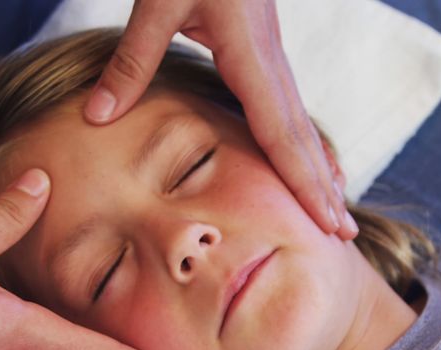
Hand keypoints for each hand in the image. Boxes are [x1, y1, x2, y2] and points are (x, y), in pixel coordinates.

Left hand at [84, 0, 357, 240]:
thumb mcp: (158, 0)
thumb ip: (132, 60)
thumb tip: (97, 116)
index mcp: (250, 55)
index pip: (281, 132)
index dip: (303, 180)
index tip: (324, 219)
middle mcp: (270, 62)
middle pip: (302, 136)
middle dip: (324, 187)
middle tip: (344, 234)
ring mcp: (271, 57)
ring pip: (302, 124)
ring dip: (319, 169)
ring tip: (337, 209)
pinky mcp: (262, 52)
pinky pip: (289, 109)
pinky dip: (304, 142)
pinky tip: (309, 160)